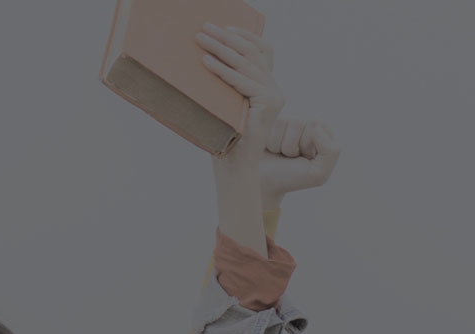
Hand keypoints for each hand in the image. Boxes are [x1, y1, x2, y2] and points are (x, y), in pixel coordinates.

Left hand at [195, 24, 283, 162]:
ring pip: (246, 63)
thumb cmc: (223, 136)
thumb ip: (226, 80)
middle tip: (203, 28)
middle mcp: (274, 88)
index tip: (223, 26)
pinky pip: (241, 81)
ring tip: (200, 40)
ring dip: (220, 48)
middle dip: (226, 37)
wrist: (233, 167)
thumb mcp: (224, 102)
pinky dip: (221, 70)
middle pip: (251, 53)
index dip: (244, 35)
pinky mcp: (269, 103)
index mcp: (267, 86)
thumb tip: (205, 54)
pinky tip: (205, 62)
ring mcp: (274, 95)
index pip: (261, 50)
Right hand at [256, 117, 337, 202]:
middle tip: (289, 158)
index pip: (315, 125)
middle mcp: (304, 121)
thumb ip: (331, 152)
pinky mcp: (268, 121)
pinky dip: (267, 142)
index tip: (304, 158)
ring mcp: (285, 119)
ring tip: (279, 154)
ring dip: (278, 145)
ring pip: (282, 122)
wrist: (264, 185)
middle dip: (291, 147)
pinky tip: (269, 149)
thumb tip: (316, 127)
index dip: (307, 145)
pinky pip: (268, 125)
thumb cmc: (292, 178)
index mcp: (321, 130)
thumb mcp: (319, 173)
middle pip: (298, 123)